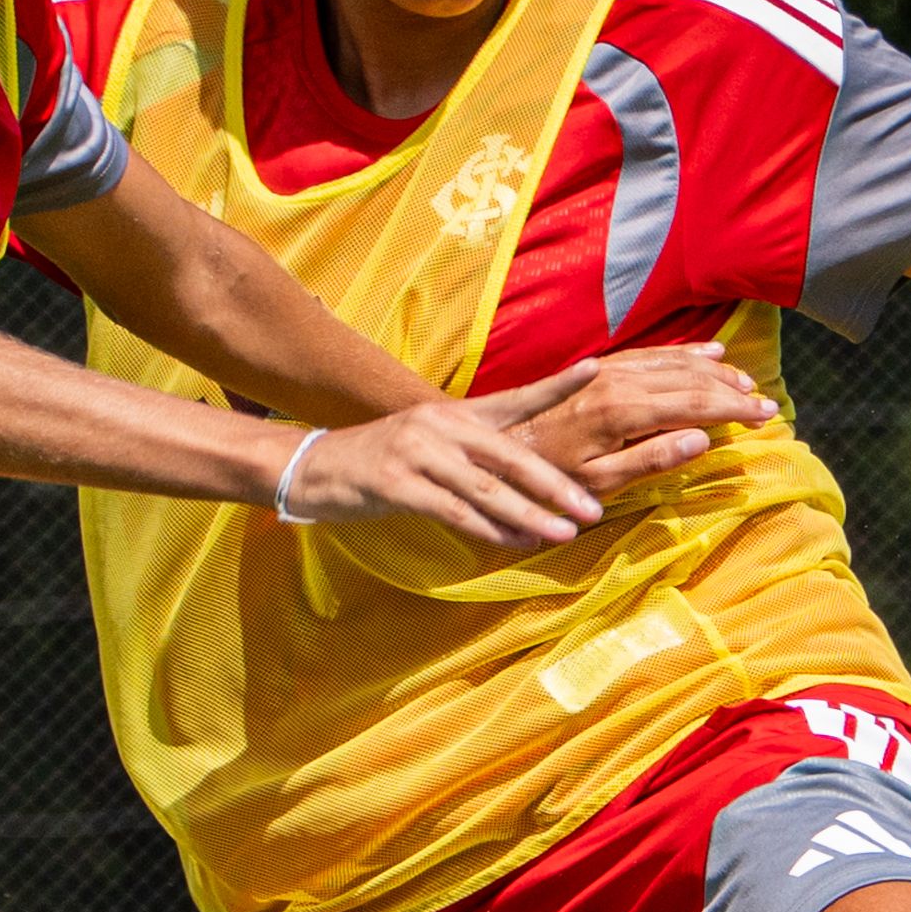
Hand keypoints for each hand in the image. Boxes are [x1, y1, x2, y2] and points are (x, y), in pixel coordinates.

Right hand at [276, 368, 611, 550]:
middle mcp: (440, 426)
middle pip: (510, 456)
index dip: (556, 384)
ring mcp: (417, 453)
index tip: (596, 369)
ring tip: (564, 532)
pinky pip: (453, 511)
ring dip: (530, 514)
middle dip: (555, 485)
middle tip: (591, 508)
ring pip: (487, 489)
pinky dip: (489, 530)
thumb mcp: (430, 443)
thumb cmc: (381, 461)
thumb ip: (475, 452)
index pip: (515, 398)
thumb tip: (527, 478)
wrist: (314, 467)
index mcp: (454, 413)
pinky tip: (517, 542)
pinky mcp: (396, 484)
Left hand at [515, 346, 770, 499]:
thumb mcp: (600, 482)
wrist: (500, 449)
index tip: (768, 415)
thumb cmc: (549, 477)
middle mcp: (620, 382)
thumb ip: (652, 459)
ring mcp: (610, 371)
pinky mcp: (601, 369)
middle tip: (767, 404)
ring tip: (745, 382)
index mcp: (624, 412)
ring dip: (714, 370)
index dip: (736, 408)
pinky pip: (653, 354)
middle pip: (692, 379)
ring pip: (675, 362)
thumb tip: (703, 439)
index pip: (696, 404)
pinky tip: (707, 352)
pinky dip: (686, 353)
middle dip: (734, 390)